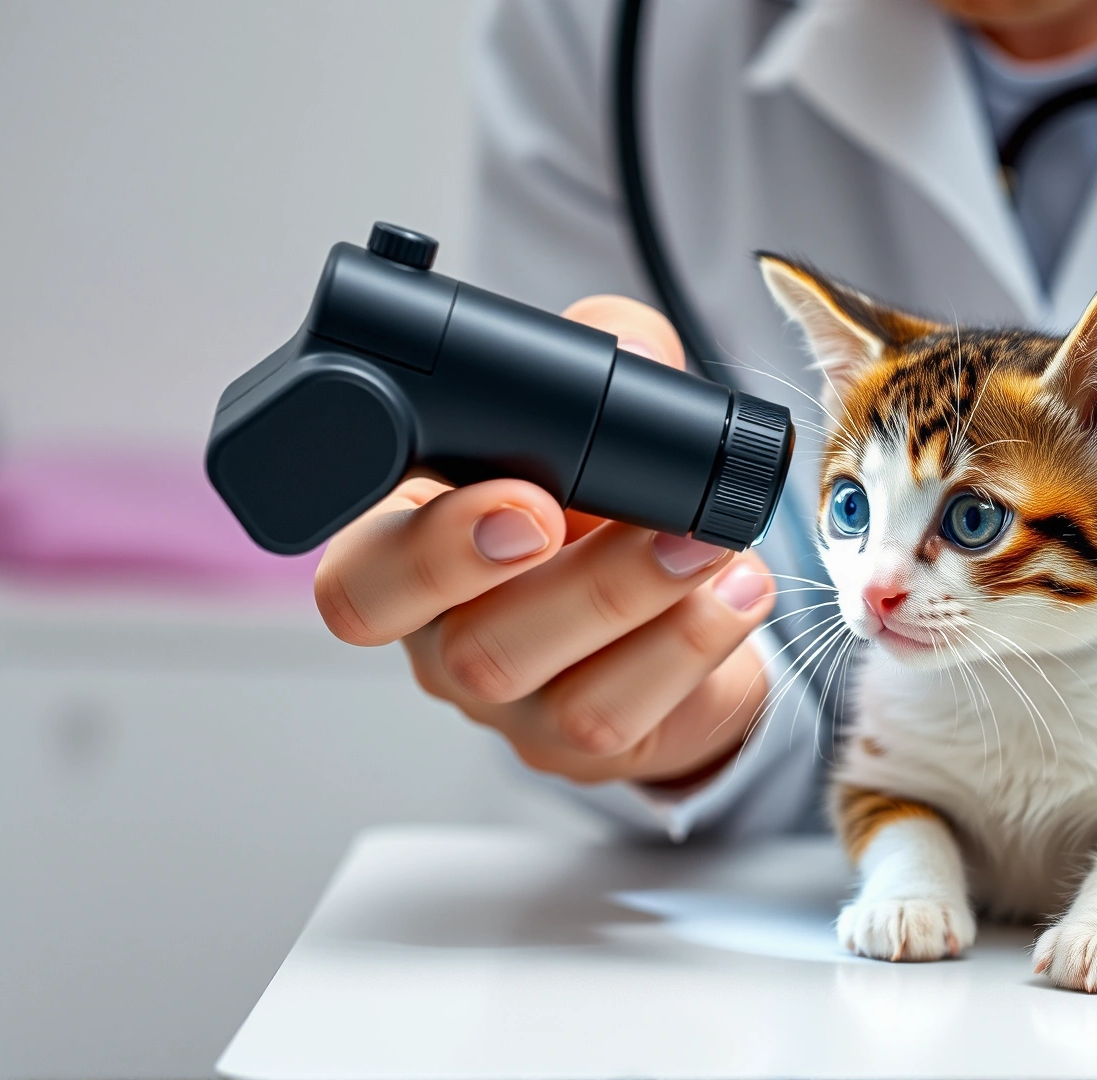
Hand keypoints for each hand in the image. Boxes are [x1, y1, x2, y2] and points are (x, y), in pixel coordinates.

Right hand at [313, 296, 776, 785]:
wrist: (664, 606)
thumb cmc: (597, 503)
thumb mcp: (589, 410)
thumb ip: (603, 348)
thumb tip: (643, 355)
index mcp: (405, 548)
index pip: (357, 578)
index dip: (425, 548)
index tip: (520, 498)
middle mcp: (440, 638)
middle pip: (455, 642)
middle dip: (539, 580)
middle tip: (589, 522)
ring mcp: (509, 702)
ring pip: (546, 680)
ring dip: (634, 599)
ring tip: (707, 544)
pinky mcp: (583, 744)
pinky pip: (620, 712)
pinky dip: (692, 644)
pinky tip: (739, 591)